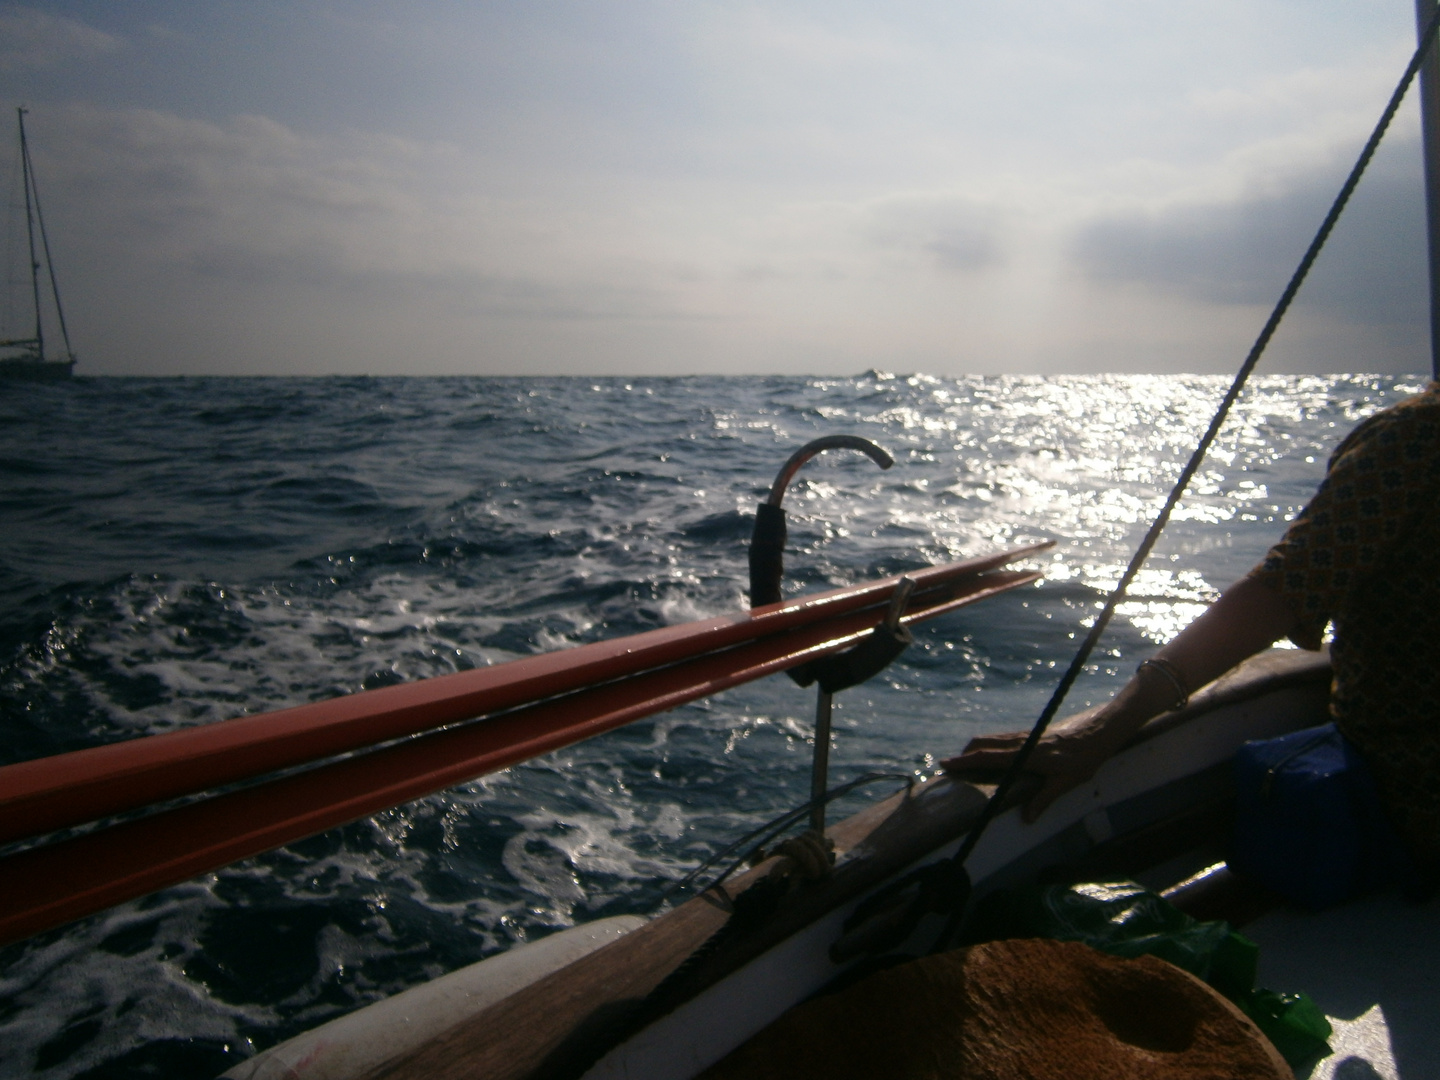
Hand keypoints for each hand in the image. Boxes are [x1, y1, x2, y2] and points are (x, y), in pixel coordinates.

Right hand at [941, 705, 1114, 822]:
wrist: (1097, 732)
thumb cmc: (1083, 759)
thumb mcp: (1065, 783)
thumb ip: (1044, 799)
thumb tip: (1027, 819)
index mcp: (1025, 754)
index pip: (987, 757)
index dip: (965, 761)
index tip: (946, 764)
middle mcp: (1020, 742)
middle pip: (982, 744)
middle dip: (963, 754)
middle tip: (950, 768)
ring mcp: (1023, 736)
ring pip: (990, 739)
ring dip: (974, 749)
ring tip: (963, 762)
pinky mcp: (1028, 734)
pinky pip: (1000, 738)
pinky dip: (986, 745)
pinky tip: (988, 754)